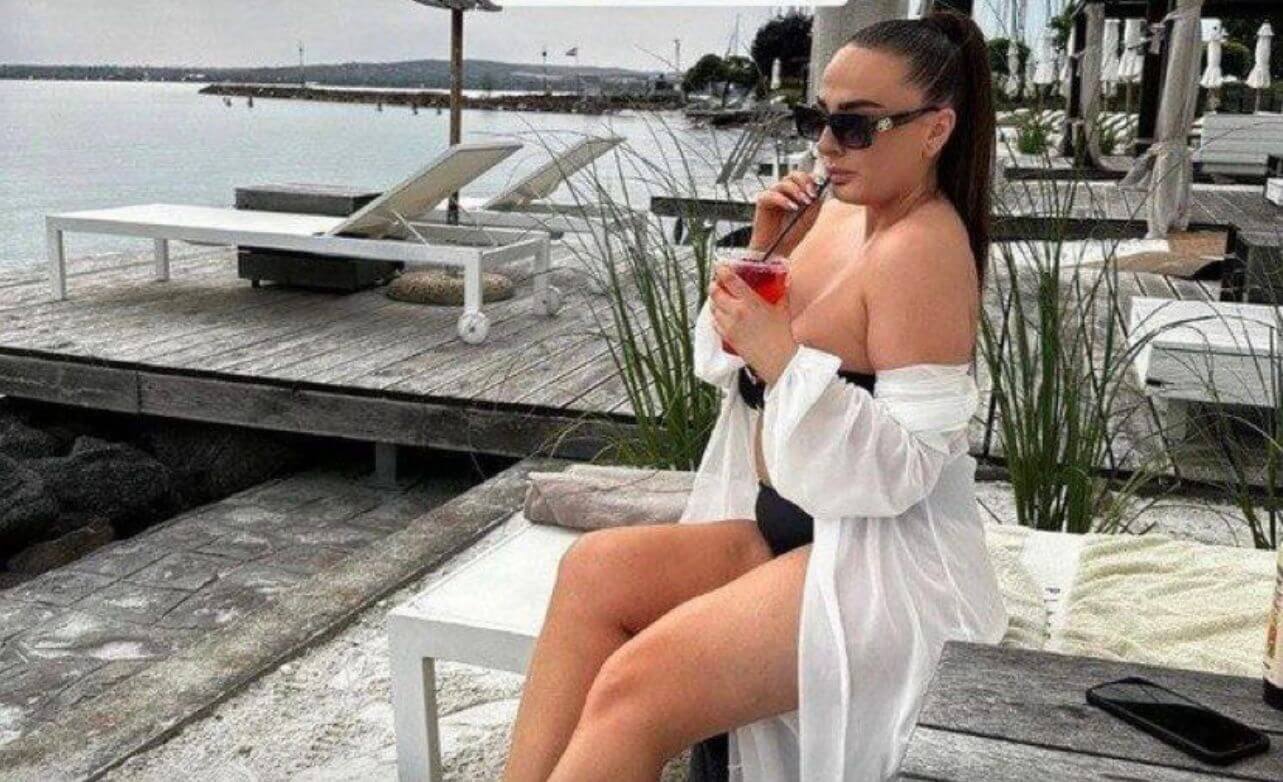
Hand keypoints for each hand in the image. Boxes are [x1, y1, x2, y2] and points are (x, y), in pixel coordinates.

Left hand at [709, 265, 797, 383]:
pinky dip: (716, 317)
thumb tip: (786, 278)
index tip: (721, 266)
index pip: (729, 280)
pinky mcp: (729, 340)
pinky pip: (715, 324)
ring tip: (720, 297)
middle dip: (714, 284)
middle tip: (718, 281)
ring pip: (712, 309)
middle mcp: (736, 313)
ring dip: (714, 300)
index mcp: (750, 303)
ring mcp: (730, 327)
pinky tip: (722, 315)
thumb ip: (784, 291)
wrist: (783, 363)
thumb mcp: (786, 308)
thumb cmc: (787, 338)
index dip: (722, 270)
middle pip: (715, 293)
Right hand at [748, 171, 821, 257]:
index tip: (818, 188)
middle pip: (793, 174)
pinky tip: (791, 207)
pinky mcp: (762, 201)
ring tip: (803, 202)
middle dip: (804, 182)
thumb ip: (816, 201)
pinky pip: (772, 194)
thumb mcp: (809, 217)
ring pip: (784, 183)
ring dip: (796, 190)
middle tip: (811, 194)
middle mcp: (783, 191)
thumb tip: (821, 187)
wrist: (776, 248)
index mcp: (795, 192)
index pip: (803, 177)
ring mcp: (772, 194)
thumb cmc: (791, 234)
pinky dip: (783, 199)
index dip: (811, 179)